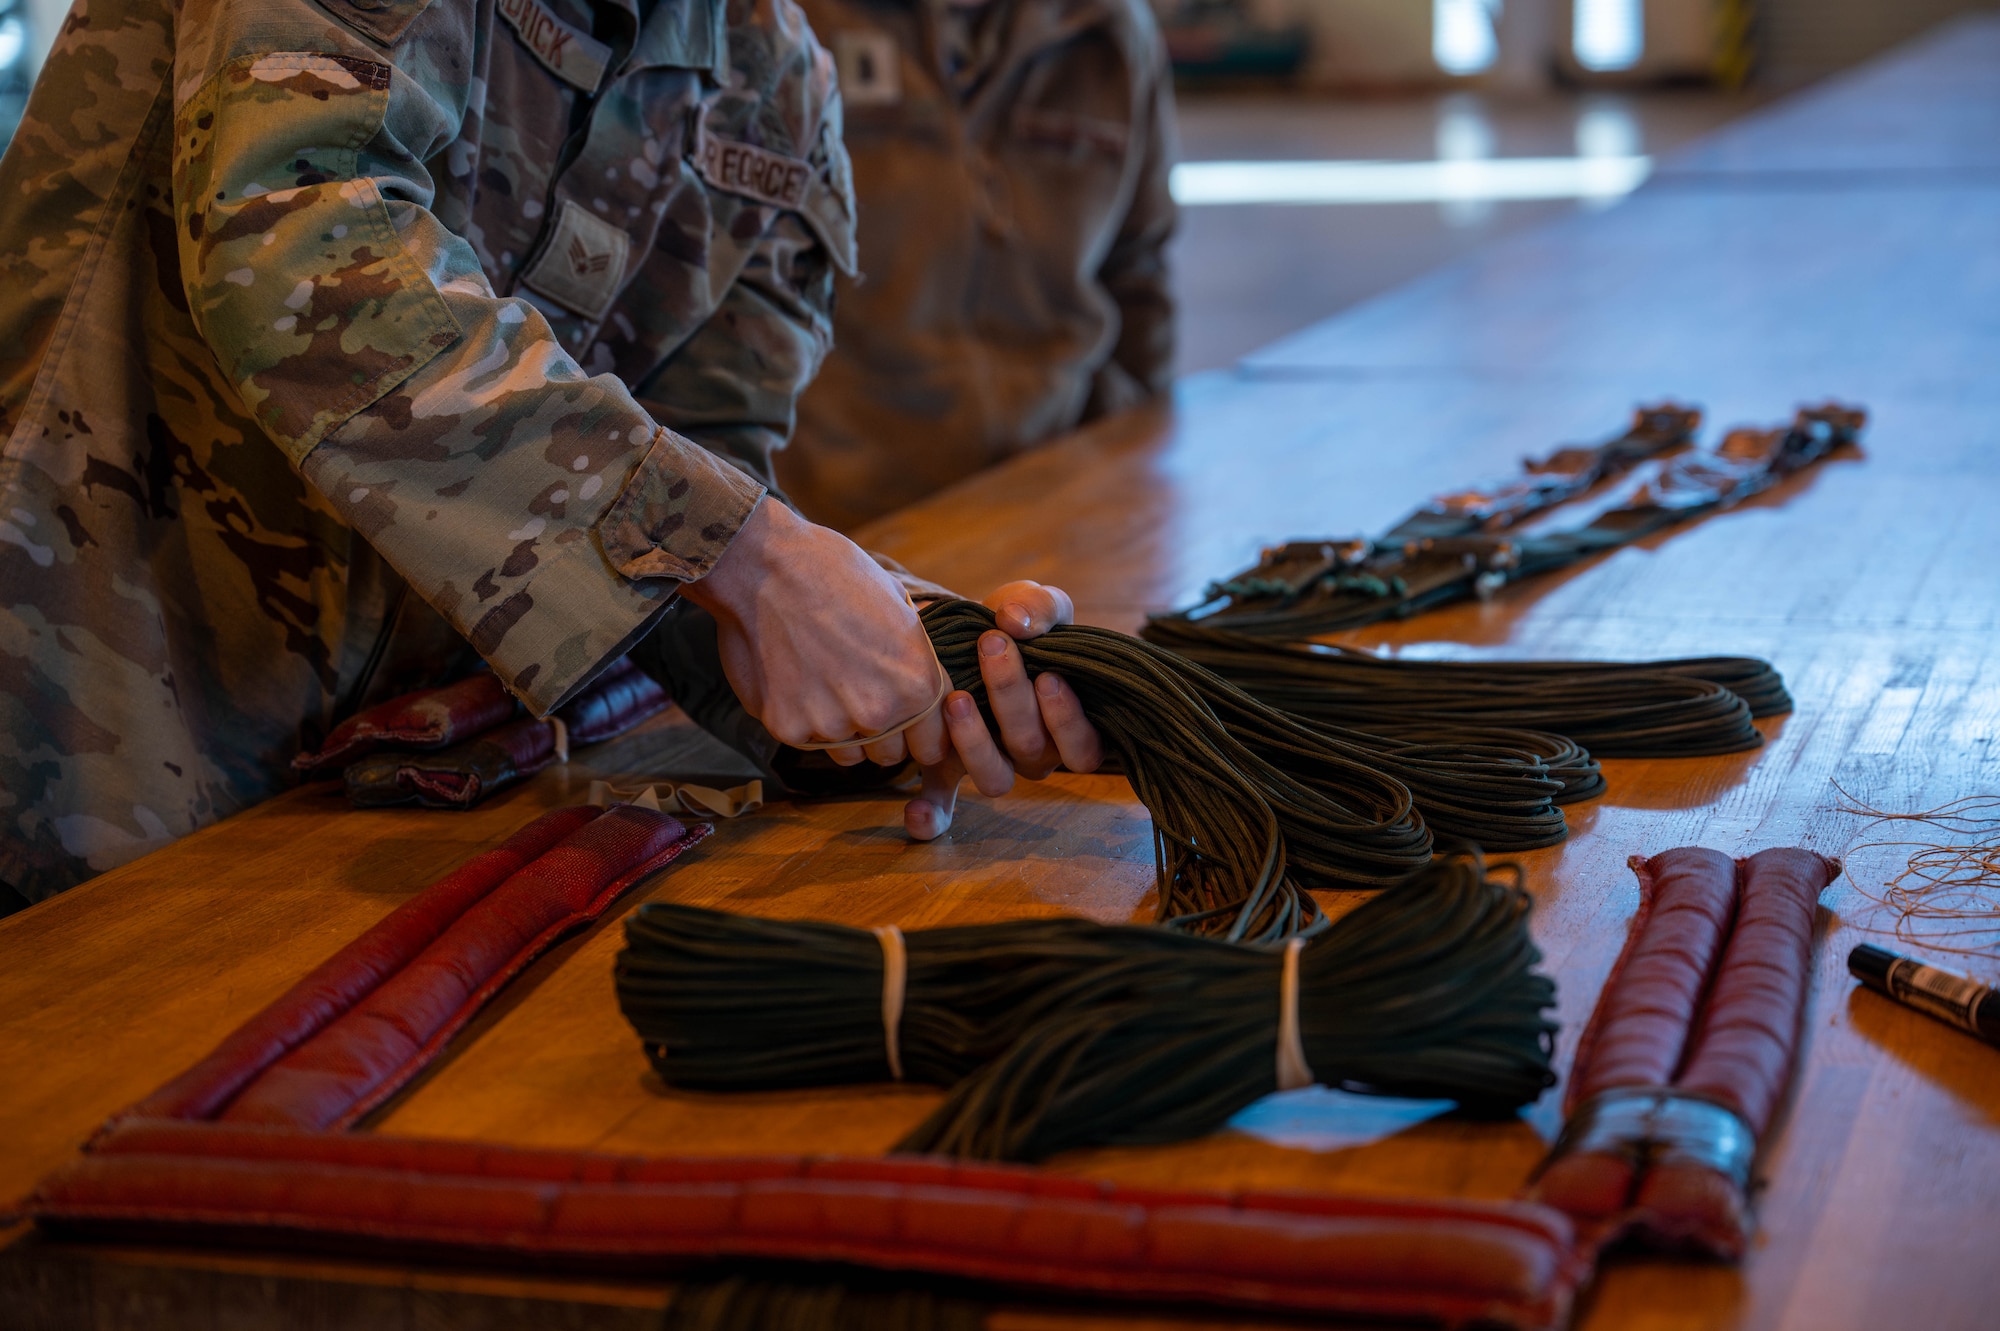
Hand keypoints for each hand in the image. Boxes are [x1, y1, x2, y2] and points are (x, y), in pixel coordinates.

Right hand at [680, 498, 938, 749]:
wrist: (765, 565)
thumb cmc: (836, 574)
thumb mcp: (899, 607)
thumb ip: (918, 659)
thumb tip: (933, 683)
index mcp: (916, 683)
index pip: (933, 747)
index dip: (921, 736)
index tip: (907, 725)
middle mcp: (878, 711)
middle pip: (891, 756)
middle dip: (881, 736)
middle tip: (859, 696)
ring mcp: (830, 723)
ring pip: (849, 755)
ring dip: (842, 732)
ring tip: (825, 683)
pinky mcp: (787, 727)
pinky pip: (807, 742)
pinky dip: (801, 720)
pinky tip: (795, 677)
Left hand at [899, 581, 1104, 839]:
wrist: (967, 632)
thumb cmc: (1017, 626)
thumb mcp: (1036, 607)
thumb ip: (1040, 608)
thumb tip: (1016, 620)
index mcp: (1066, 728)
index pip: (1082, 746)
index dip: (1067, 718)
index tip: (1048, 675)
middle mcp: (1032, 755)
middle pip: (1032, 750)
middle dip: (1011, 697)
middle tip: (991, 646)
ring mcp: (990, 765)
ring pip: (994, 778)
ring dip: (975, 743)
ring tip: (955, 698)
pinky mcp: (947, 771)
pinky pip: (945, 806)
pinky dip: (931, 816)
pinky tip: (913, 812)